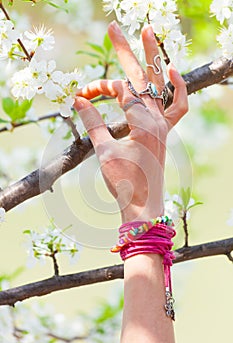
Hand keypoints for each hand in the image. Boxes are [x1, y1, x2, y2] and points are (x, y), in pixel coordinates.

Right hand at [74, 21, 187, 222]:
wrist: (142, 204)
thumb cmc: (123, 182)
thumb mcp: (104, 152)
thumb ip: (93, 122)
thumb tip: (79, 100)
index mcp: (143, 124)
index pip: (120, 93)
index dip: (98, 90)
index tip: (82, 95)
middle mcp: (157, 120)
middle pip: (140, 79)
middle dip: (125, 52)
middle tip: (113, 28)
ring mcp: (164, 125)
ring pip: (159, 85)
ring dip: (152, 60)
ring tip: (147, 33)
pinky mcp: (164, 133)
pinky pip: (179, 107)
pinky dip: (179, 89)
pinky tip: (172, 72)